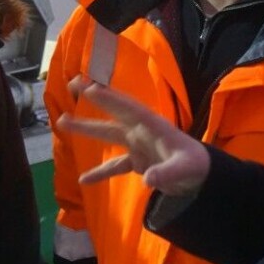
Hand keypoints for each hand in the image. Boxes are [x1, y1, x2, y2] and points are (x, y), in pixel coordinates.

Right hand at [58, 76, 210, 195]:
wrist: (201, 176)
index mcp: (152, 125)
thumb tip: (147, 179)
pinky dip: (99, 172)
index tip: (90, 88)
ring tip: (61, 121)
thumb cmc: (195, 165)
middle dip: (94, 97)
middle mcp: (141, 130)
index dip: (110, 98)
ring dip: (86, 128)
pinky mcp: (136, 161)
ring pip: (107, 133)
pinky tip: (83, 179)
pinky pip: (114, 165)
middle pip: (113, 112)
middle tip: (72, 84)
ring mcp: (136, 145)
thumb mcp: (184, 169)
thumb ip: (166, 173)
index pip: (128, 108)